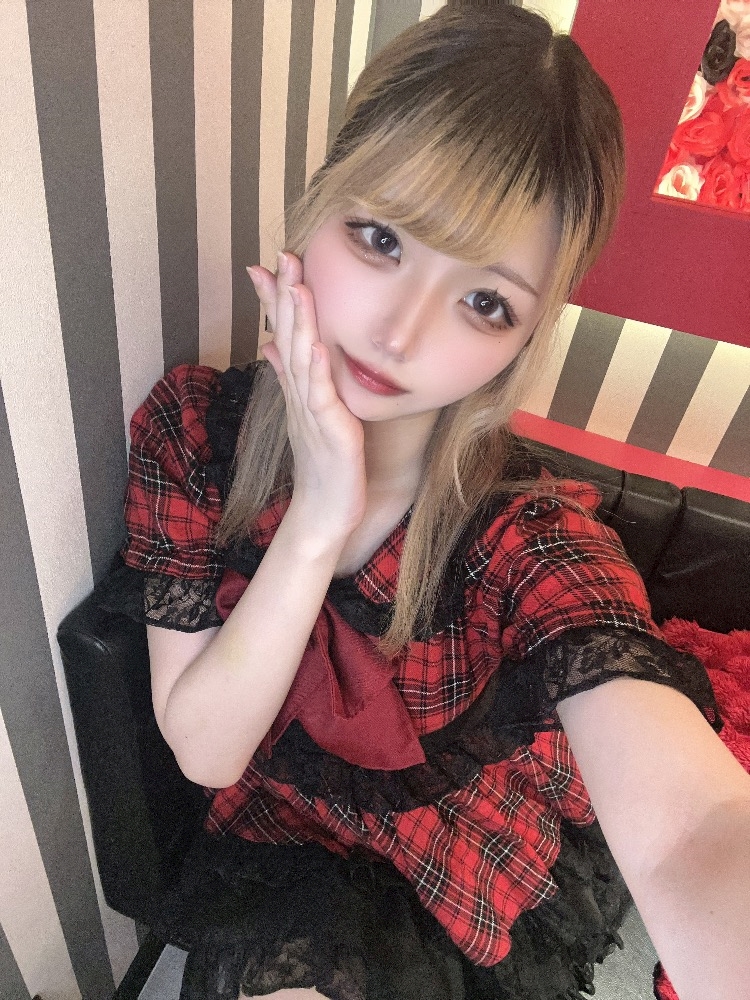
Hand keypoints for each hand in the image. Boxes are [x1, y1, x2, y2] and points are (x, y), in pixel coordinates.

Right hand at [247, 252, 366, 540]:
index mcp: (298, 388)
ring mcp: (313, 412)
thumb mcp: (306, 415)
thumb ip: (291, 377)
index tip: (269, 263)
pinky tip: (315, 345)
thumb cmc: (321, 466)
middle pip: (289, 337)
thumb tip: (272, 345)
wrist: (323, 514)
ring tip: (297, 286)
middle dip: (285, 296)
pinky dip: (316, 370)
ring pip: (301, 359)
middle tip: (282, 257)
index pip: (284, 335)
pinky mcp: (330, 432)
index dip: (276, 300)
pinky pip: (320, 396)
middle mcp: (301, 394)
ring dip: (298, 322)